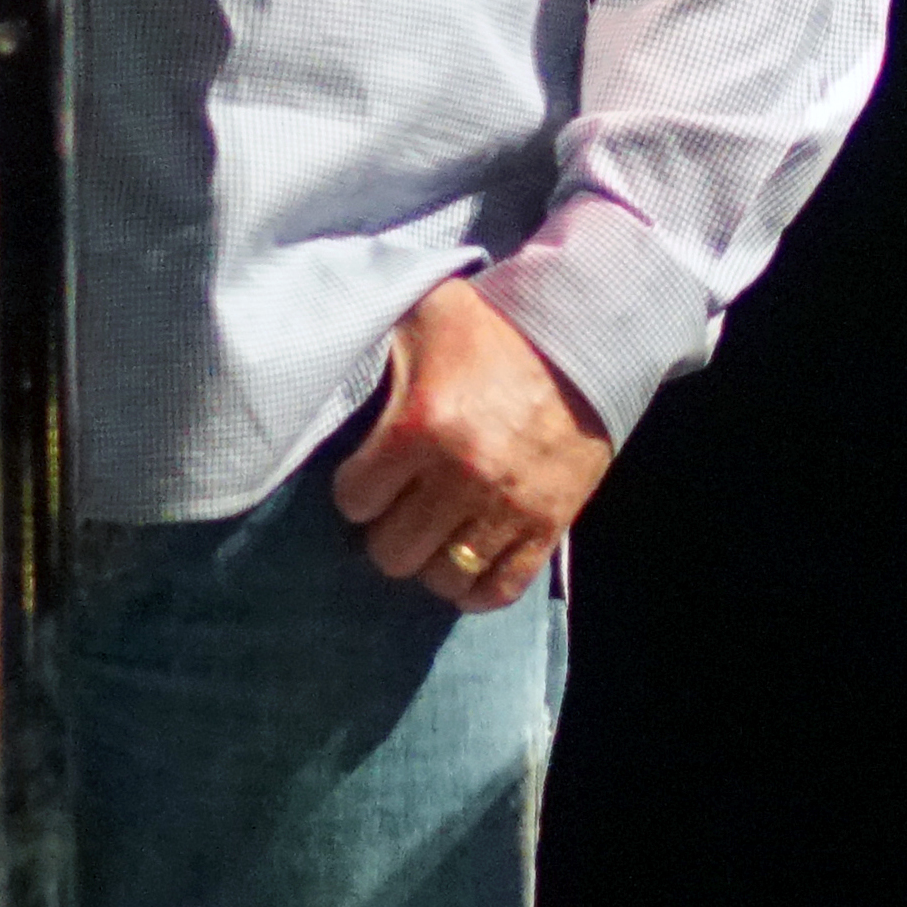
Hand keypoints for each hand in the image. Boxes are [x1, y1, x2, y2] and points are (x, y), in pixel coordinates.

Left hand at [332, 276, 614, 613]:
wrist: (585, 334)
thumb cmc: (492, 327)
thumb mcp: (421, 317)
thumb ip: (371, 340)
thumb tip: (320, 359)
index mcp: (420, 426)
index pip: (354, 500)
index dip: (357, 488)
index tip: (372, 475)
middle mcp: (462, 474)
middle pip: (392, 551)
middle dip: (389, 529)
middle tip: (402, 505)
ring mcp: (509, 504)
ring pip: (443, 576)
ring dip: (432, 557)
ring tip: (436, 531)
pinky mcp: (550, 522)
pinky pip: (500, 589)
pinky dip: (478, 588)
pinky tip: (469, 562)